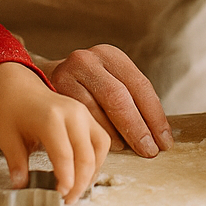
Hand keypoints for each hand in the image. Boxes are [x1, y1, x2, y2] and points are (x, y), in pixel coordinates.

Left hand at [0, 62, 109, 202]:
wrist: (18, 85)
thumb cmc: (11, 110)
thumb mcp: (6, 137)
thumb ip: (16, 164)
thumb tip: (22, 188)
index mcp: (50, 118)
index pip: (65, 155)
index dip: (65, 180)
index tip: (60, 197)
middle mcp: (72, 114)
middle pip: (86, 155)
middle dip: (80, 183)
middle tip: (68, 200)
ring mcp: (83, 113)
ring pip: (100, 148)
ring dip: (92, 172)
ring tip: (78, 189)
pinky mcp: (88, 116)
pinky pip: (101, 141)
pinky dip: (97, 160)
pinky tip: (84, 173)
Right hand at [36, 45, 172, 156]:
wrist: (42, 80)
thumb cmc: (85, 87)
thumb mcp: (109, 82)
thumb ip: (132, 100)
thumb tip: (160, 135)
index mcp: (110, 55)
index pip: (140, 86)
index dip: (155, 116)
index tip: (164, 140)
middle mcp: (89, 60)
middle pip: (119, 97)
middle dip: (138, 127)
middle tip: (150, 150)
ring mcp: (68, 73)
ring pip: (99, 108)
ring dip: (118, 134)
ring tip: (131, 149)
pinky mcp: (54, 90)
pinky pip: (80, 117)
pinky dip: (96, 133)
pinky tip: (106, 145)